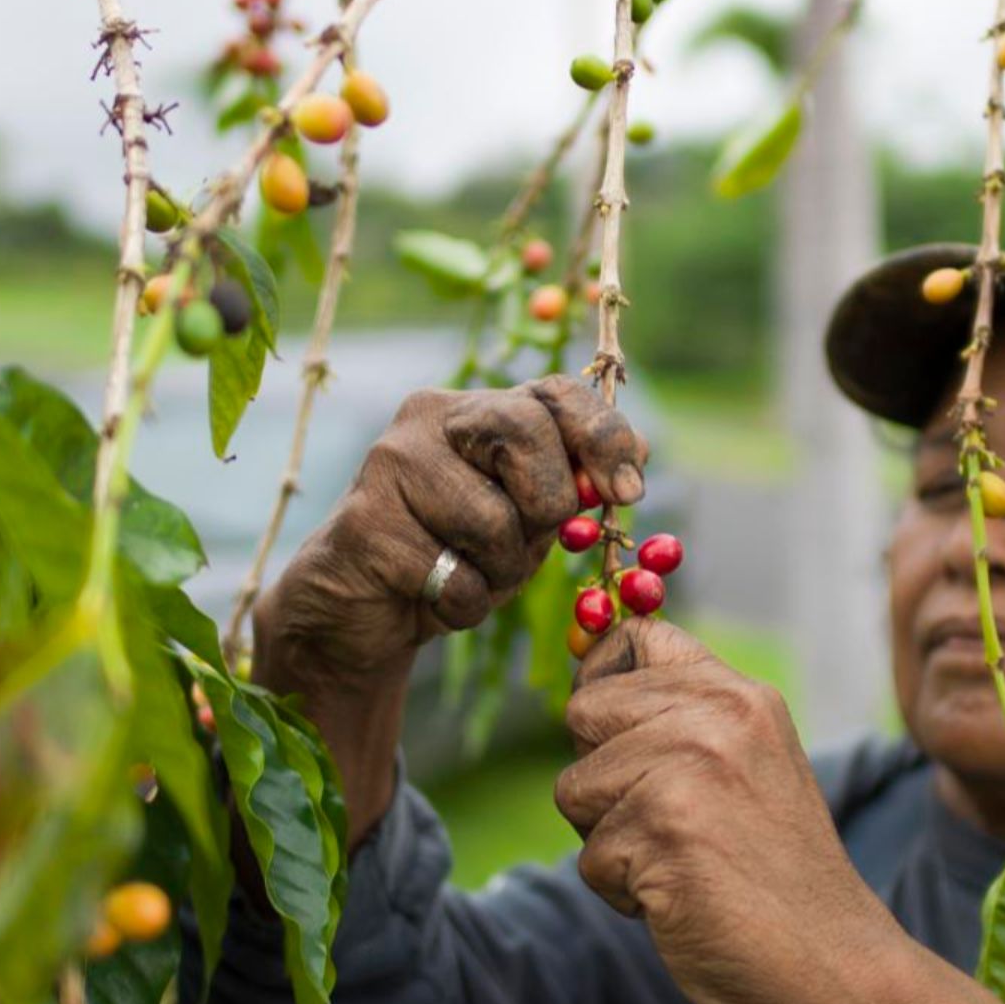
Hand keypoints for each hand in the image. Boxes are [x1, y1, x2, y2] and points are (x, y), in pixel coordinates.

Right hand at [253, 375, 646, 683]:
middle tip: (526, 543)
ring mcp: (387, 463)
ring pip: (493, 520)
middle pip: (526, 436)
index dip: (604, 437)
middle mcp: (430, 417)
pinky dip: (463, 606)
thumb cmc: (458, 555)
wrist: (362, 611)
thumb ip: (574, 484)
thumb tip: (642, 453)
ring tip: (470, 575)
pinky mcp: (363, 522)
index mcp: (480, 408)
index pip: (556, 392)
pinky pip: (454, 577)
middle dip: (547, 507)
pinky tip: (433, 597)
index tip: (629, 493)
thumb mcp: (529, 518)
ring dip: (501, 573)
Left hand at [555, 620, 992, 1003]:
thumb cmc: (773, 870)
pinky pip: (588, 857)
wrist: (831, 959)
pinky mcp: (665, 828)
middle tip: (666, 819)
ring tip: (679, 859)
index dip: (603, 678)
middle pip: (584, 711)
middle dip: (601, 775)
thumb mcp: (747, 763)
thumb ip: (686, 717)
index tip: (616, 728)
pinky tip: (682, 896)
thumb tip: (587, 681)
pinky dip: (623, 891)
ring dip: (609, 840)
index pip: (635, 636)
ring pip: (573, 788)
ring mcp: (692, 767)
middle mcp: (720, 715)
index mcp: (741, 694)